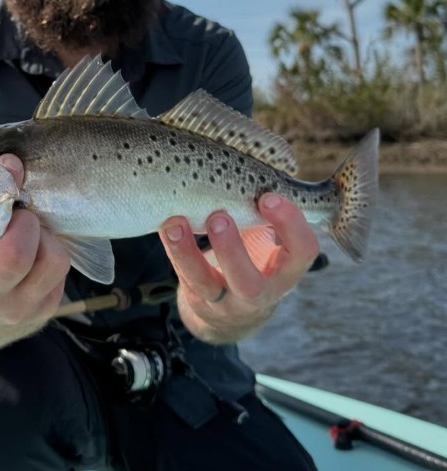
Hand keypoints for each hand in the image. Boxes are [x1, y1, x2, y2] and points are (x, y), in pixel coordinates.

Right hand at [0, 154, 70, 349]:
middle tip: (20, 214)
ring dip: (47, 236)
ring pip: (53, 260)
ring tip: (30, 234)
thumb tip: (11, 162)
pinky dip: (52, 252)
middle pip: (18, 253)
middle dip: (26, 221)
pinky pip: (63, 272)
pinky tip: (36, 252)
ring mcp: (16, 310)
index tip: (6, 174)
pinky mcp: (44, 312)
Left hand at [160, 193, 319, 343]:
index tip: (267, 196)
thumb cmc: (256, 256)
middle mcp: (260, 293)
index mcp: (287, 270)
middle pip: (249, 283)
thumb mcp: (270, 238)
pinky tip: (168, 228)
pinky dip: (174, 251)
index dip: (290, 223)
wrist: (233, 310)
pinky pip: (183, 278)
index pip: (302, 251)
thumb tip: (257, 160)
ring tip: (176, 223)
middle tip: (219, 216)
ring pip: (205, 284)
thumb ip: (267, 213)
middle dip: (232, 250)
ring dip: (187, 252)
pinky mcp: (199, 301)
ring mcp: (226, 302)